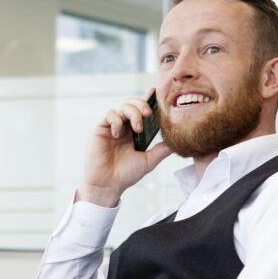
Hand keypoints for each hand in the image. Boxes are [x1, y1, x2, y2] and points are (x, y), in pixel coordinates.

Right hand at [77, 86, 172, 206]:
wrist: (108, 185)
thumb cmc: (126, 174)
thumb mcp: (149, 161)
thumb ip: (161, 150)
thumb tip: (176, 142)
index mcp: (135, 131)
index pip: (142, 111)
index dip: (149, 100)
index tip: (156, 93)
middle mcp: (124, 126)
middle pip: (132, 103)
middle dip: (142, 104)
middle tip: (149, 114)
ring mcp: (112, 126)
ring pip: (122, 106)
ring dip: (133, 113)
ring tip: (138, 129)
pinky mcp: (100, 129)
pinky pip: (109, 114)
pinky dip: (116, 120)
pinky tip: (118, 134)